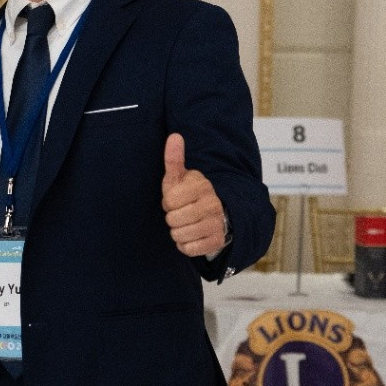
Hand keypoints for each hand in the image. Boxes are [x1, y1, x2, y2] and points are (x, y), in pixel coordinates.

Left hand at [161, 133, 226, 258]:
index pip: (170, 200)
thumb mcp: (180, 177)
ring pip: (179, 235)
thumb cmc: (189, 194)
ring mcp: (216, 224)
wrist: (215, 214)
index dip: (168, 202)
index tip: (175, 199)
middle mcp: (212, 205)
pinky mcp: (217, 241)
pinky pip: (188, 249)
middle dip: (172, 218)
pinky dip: (185, 245)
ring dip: (177, 232)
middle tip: (181, 212)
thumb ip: (174, 159)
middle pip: (173, 219)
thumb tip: (174, 136)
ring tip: (186, 223)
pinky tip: (192, 235)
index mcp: (202, 187)